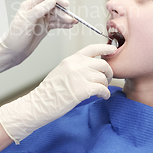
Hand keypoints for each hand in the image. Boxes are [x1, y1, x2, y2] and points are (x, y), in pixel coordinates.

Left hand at [0, 0, 76, 78]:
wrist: (13, 52)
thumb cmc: (16, 36)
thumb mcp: (27, 21)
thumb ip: (39, 10)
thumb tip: (52, 1)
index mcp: (30, 5)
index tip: (66, 4)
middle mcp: (36, 11)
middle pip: (54, 7)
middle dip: (63, 13)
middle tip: (70, 19)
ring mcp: (41, 19)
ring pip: (56, 16)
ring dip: (65, 19)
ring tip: (73, 23)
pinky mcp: (44, 28)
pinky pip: (56, 24)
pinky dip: (63, 24)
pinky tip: (69, 26)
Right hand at [0, 44, 116, 143]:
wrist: (39, 104)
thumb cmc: (49, 91)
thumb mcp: (61, 71)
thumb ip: (75, 67)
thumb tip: (90, 69)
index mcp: (70, 59)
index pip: (92, 48)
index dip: (105, 48)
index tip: (113, 50)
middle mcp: (76, 65)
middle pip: (103, 64)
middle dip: (108, 73)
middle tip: (106, 80)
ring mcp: (79, 76)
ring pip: (103, 77)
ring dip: (105, 85)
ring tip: (101, 91)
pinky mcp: (82, 89)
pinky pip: (102, 89)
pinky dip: (105, 94)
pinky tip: (102, 97)